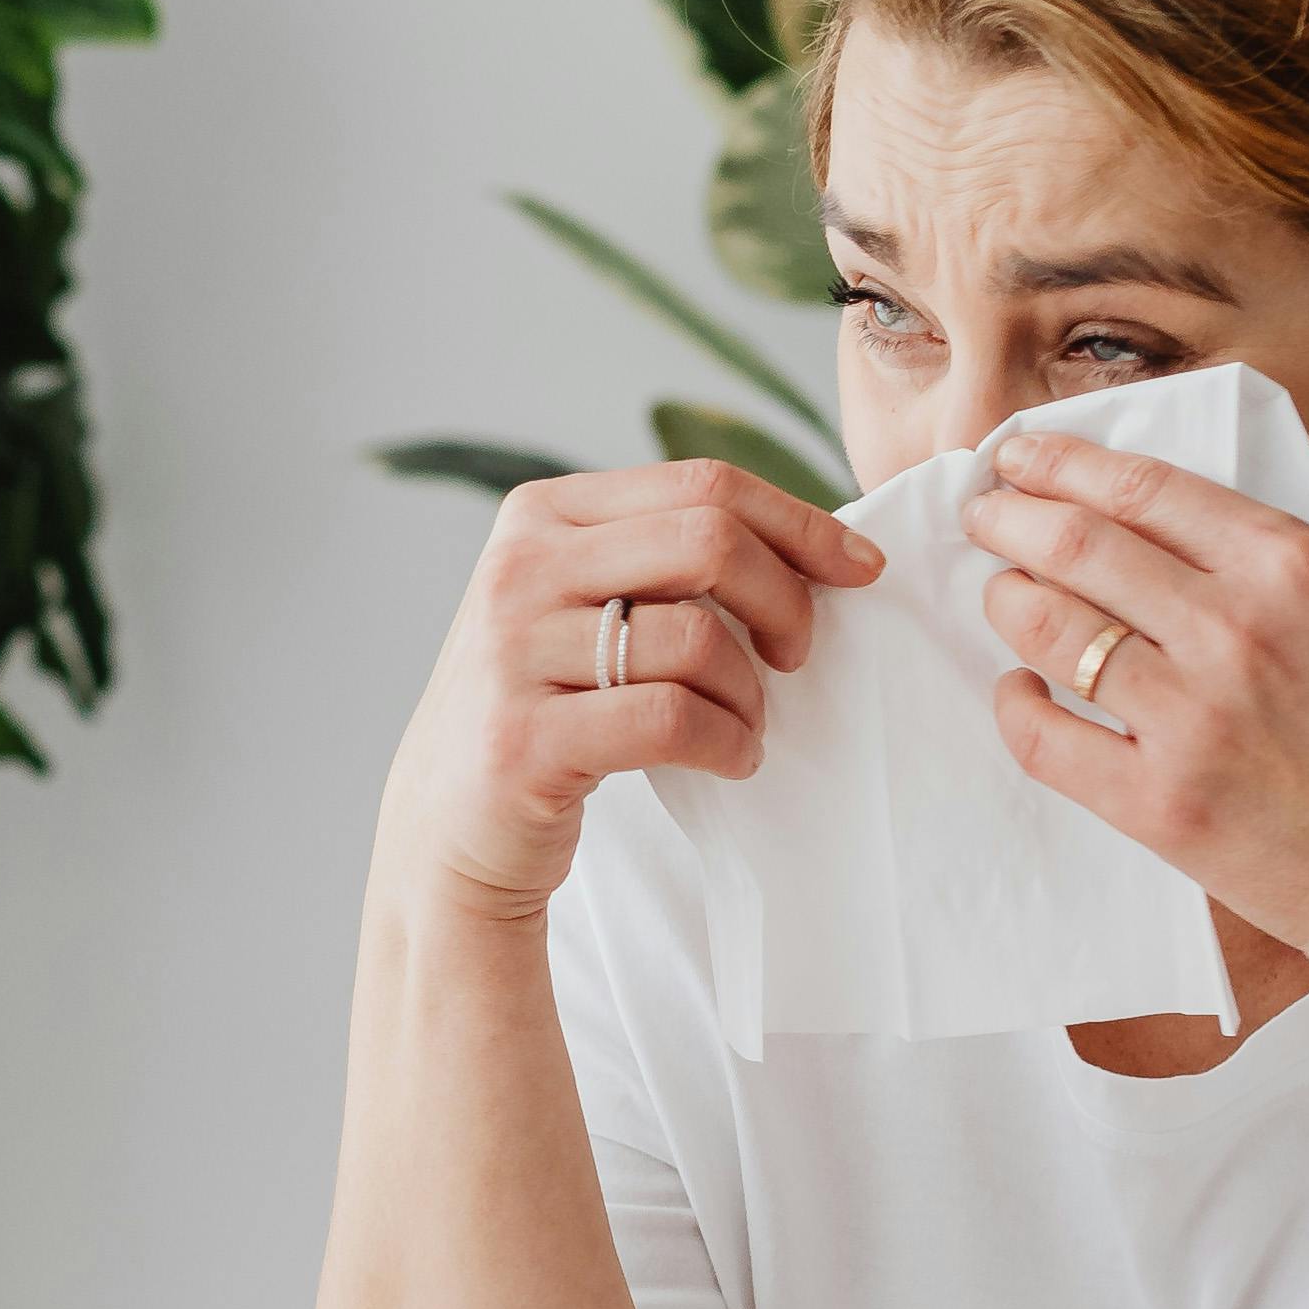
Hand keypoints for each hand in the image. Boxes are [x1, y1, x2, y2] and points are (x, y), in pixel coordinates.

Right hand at [373, 460, 881, 928]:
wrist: (449, 824)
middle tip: (797, 655)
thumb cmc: (548, 704)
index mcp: (542, 514)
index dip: (799, 523)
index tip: (858, 569)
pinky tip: (731, 758)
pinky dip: (728, 742)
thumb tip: (815, 544)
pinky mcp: (525, 739)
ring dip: (752, 693)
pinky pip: (672, 720)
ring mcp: (513, 652)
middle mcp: (519, 568)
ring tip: (745, 724)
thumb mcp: (580, 602)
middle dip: (785, 599)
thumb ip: (661, 556)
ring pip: (699, 638)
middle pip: (709, 541)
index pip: (703, 484)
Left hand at [966, 432, 1308, 997]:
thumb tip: (1193, 530)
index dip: (1066, 463)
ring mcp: (1192, 717)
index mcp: (1297, 568)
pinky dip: (1013, 705)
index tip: (1023, 458)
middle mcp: (1237, 629)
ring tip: (1002, 594)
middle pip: (1079, 544)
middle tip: (984, 516)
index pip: (1148, 489)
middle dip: (1011, 519)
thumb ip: (1291, 568)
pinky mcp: (1159, 802)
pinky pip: (1044, 737)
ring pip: (1050, 630)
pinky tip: (1017, 690)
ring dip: (1008, 601)